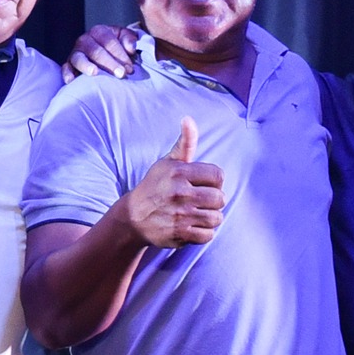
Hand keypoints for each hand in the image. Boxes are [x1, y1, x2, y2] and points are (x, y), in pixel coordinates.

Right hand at [63, 24, 140, 82]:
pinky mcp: (69, 64)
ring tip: (95, 72)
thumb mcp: (125, 37)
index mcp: (99, 31)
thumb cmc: (117, 45)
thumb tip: (131, 48)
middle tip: (121, 74)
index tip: (130, 68)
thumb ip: (129, 39)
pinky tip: (72, 81)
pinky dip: (67, 74)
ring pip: (79, 58)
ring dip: (87, 66)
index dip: (120, 55)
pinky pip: (66, 68)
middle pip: (96, 51)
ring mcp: (75, 52)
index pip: (109, 42)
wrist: (104, 51)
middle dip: (109, 63)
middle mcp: (85, 40)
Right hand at [120, 118, 224, 247]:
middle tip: (200, 201)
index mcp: (179, 172)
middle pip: (220, 198)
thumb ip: (185, 143)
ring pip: (216, 218)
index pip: (218, 175)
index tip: (202, 184)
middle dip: (213, 201)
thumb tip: (188, 119)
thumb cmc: (156, 186)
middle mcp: (179, 192)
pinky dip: (204, 233)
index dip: (213, 181)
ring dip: (210, 217)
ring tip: (197, 214)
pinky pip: (208, 235)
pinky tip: (193, 226)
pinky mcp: (179, 234)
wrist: (133, 217)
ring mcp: (179, 215)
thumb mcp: (168, 162)